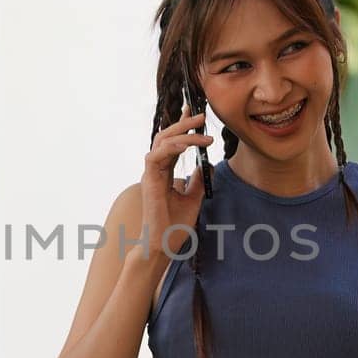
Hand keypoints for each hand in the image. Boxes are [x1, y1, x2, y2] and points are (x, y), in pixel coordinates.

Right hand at [139, 102, 212, 261]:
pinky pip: (156, 156)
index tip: (196, 113)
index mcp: (165, 172)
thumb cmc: (174, 225)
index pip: (173, 142)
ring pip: (161, 141)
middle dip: (183, 123)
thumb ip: (198, 180)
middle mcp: (156, 169)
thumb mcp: (194, 198)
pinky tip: (188, 144)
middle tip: (201, 115)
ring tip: (201, 127)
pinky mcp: (149, 180)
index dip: (183, 126)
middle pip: (166, 136)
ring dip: (182, 132)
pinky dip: (172, 147)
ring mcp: (151, 174)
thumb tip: (208, 164)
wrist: (164, 244)